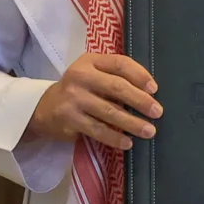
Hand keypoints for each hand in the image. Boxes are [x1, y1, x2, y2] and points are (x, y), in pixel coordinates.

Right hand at [25, 53, 160, 149]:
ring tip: (149, 131)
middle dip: (140, 101)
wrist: (45, 108)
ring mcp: (73, 98)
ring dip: (133, 123)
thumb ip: (115, 76)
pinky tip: (128, 142)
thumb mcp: (93, 74)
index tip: (154, 89)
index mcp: (90, 61)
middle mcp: (80, 77)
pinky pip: (98, 130)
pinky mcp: (69, 119)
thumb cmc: (80, 90)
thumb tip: (149, 93)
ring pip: (110, 112)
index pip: (120, 64)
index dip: (140, 75)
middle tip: (157, 112)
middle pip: (117, 87)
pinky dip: (115, 138)